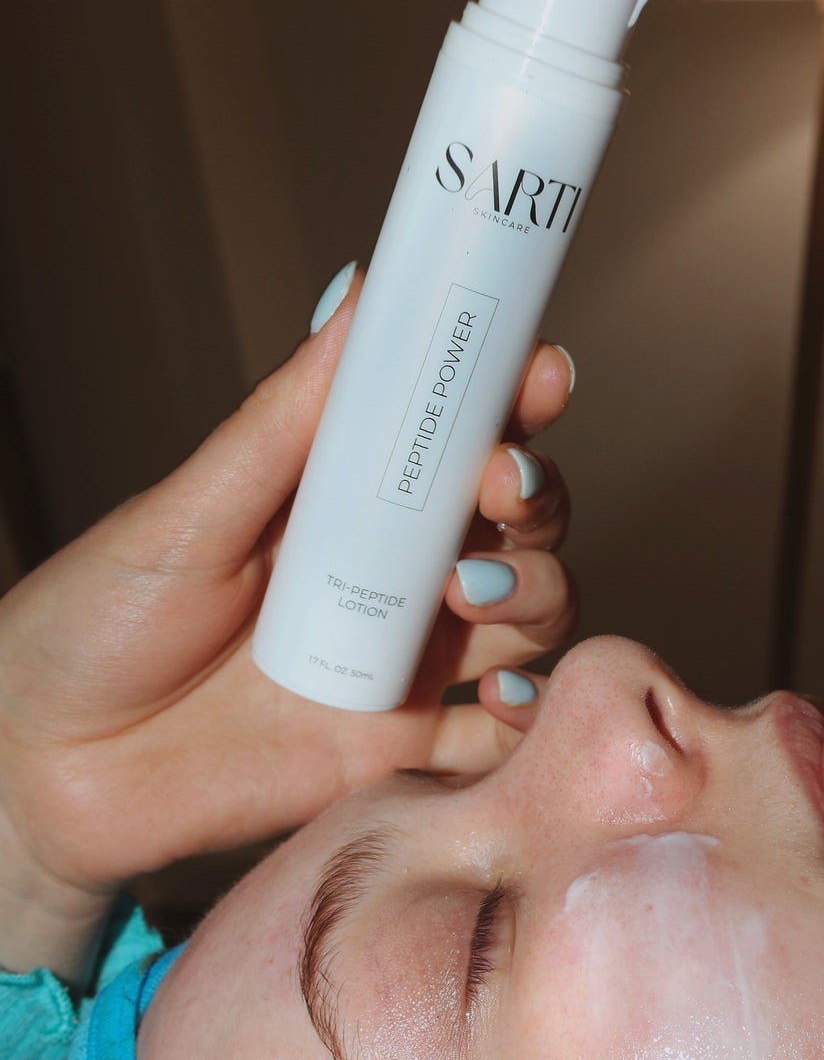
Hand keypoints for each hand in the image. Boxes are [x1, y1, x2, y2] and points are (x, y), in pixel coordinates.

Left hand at [0, 270, 576, 974]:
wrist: (47, 766)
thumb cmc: (97, 625)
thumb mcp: (189, 512)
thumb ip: (286, 421)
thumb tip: (357, 294)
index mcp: (347, 499)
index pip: (460, 432)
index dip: (517, 398)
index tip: (539, 372)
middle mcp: (393, 573)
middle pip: (523, 519)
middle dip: (536, 494)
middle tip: (499, 487)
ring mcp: (405, 660)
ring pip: (533, 612)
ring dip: (536, 589)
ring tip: (470, 592)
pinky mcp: (401, 749)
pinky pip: (504, 738)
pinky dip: (531, 716)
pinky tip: (504, 697)